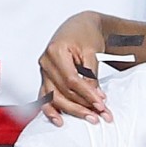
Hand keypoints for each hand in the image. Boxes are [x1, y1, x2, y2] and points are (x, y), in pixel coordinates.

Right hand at [38, 11, 110, 126]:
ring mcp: (43, 71)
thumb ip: (91, 74)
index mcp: (56, 51)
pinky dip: (50, 110)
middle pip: (63, 91)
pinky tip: (58, 121)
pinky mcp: (45, 78)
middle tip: (100, 115)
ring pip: (55, 97)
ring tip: (88, 118)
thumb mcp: (92, 51)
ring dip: (72, 110)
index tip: (101, 104)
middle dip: (83, 105)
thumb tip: (95, 97)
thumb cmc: (85, 34)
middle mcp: (46, 62)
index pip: (72, 80)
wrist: (79, 26)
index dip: (87, 94)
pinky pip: (45, 97)